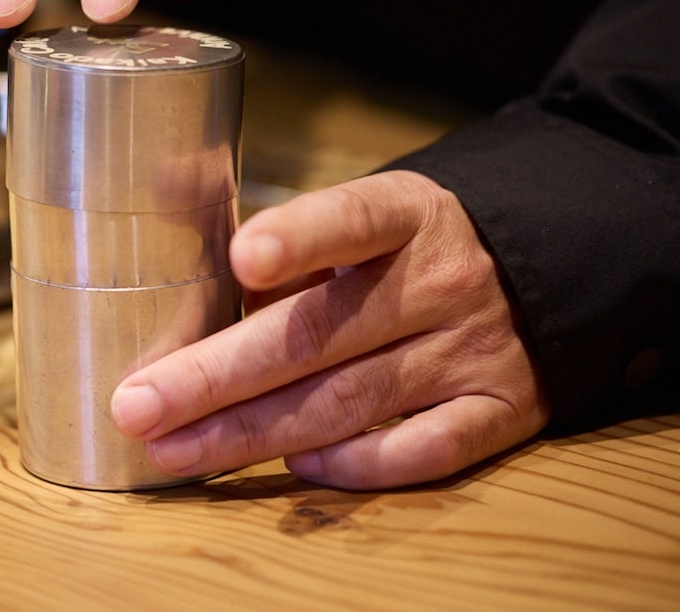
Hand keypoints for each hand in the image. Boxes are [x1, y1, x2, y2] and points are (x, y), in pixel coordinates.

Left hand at [110, 171, 551, 489]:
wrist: (543, 273)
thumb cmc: (410, 249)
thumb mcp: (364, 213)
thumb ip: (282, 237)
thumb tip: (172, 223)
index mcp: (404, 214)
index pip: (351, 219)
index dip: (298, 237)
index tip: (242, 258)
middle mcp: (439, 281)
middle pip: (318, 334)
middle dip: (218, 376)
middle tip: (136, 406)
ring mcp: (470, 350)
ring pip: (349, 401)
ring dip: (251, 432)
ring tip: (172, 449)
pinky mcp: (498, 410)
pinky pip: (420, 451)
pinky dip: (353, 465)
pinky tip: (290, 465)